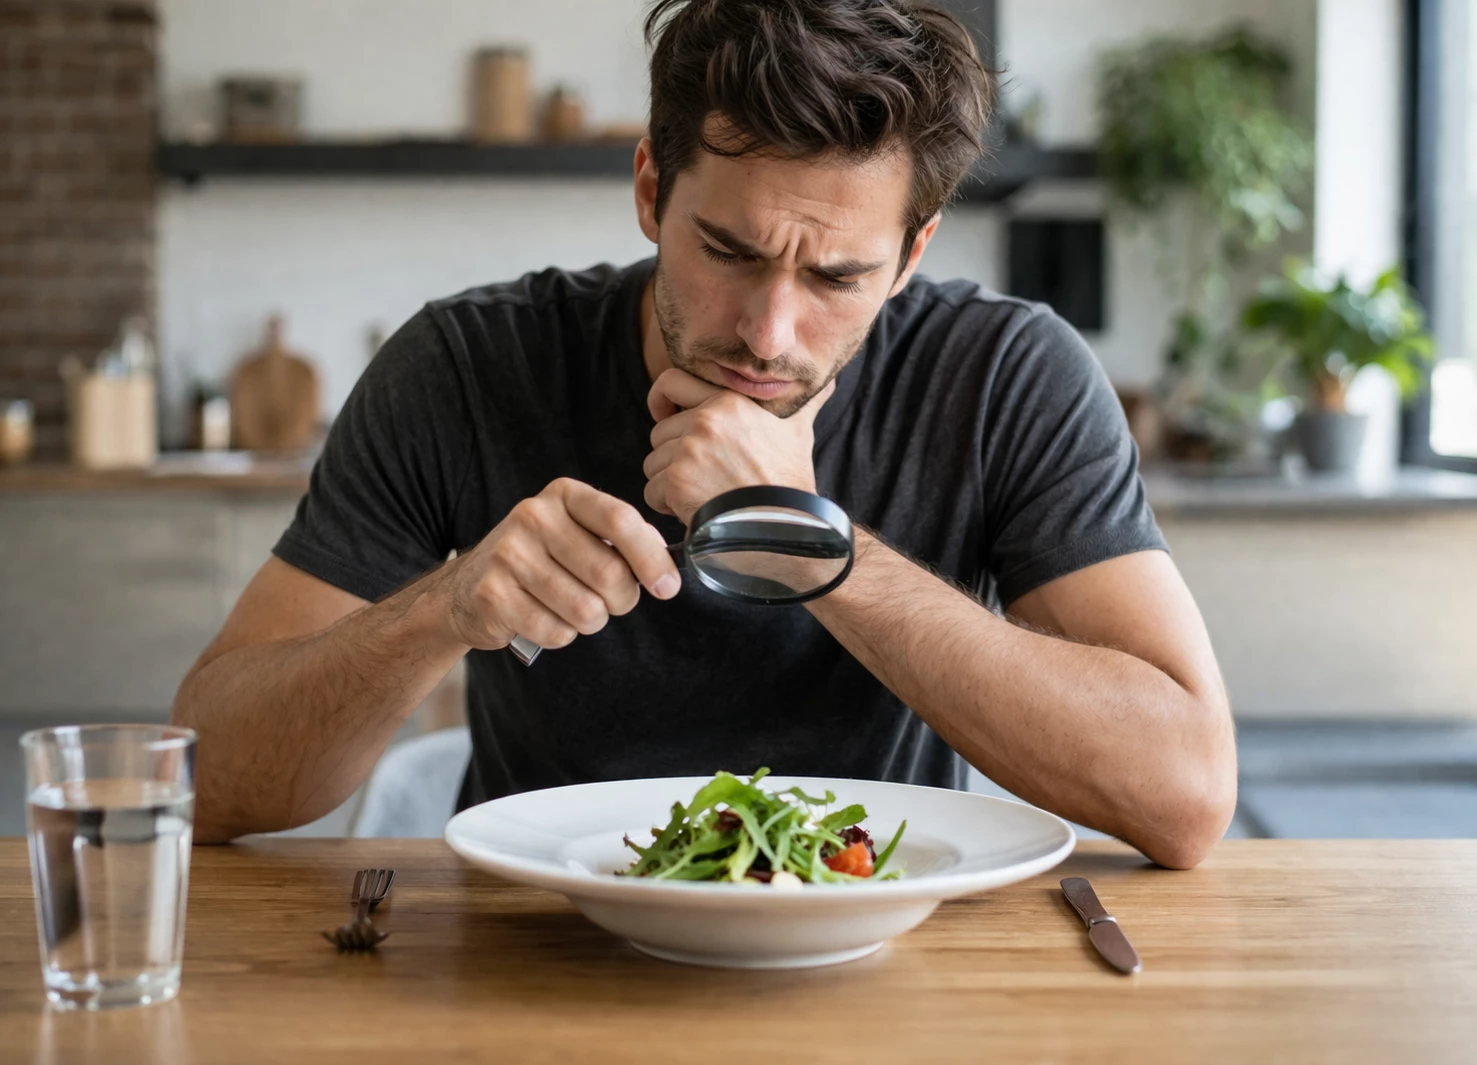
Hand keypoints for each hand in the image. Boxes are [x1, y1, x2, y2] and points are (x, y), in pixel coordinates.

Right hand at [433, 478, 680, 651]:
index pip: (620, 520)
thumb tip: (664, 561)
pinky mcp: (493, 595)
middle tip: (611, 601)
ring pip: (586, 609)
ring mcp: (508, 555)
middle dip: (622, 599)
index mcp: (563, 495)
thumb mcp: (579, 532)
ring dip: (591, 621)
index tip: (668, 586)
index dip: (652, 558)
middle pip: (608, 573)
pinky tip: (544, 618)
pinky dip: (561, 635)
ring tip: (572, 608)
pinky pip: (556, 632)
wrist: (469, 587)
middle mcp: (533, 517)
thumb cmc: (540, 559)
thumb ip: (622, 539)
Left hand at [643, 368, 834, 524]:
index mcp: (728, 400)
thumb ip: (805, 403)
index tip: (664, 418)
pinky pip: (652, 492)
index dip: (661, 401)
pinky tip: (695, 512)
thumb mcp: (798, 432)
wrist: (785, 525)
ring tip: (703, 496)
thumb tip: (829, 381)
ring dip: (670, 484)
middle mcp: (705, 420)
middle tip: (701, 477)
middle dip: (672, 457)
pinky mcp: (677, 480)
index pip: (670, 381)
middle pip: (659, 433)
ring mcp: (689, 449)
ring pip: (653, 464)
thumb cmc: (790, 481)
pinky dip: (667, 507)